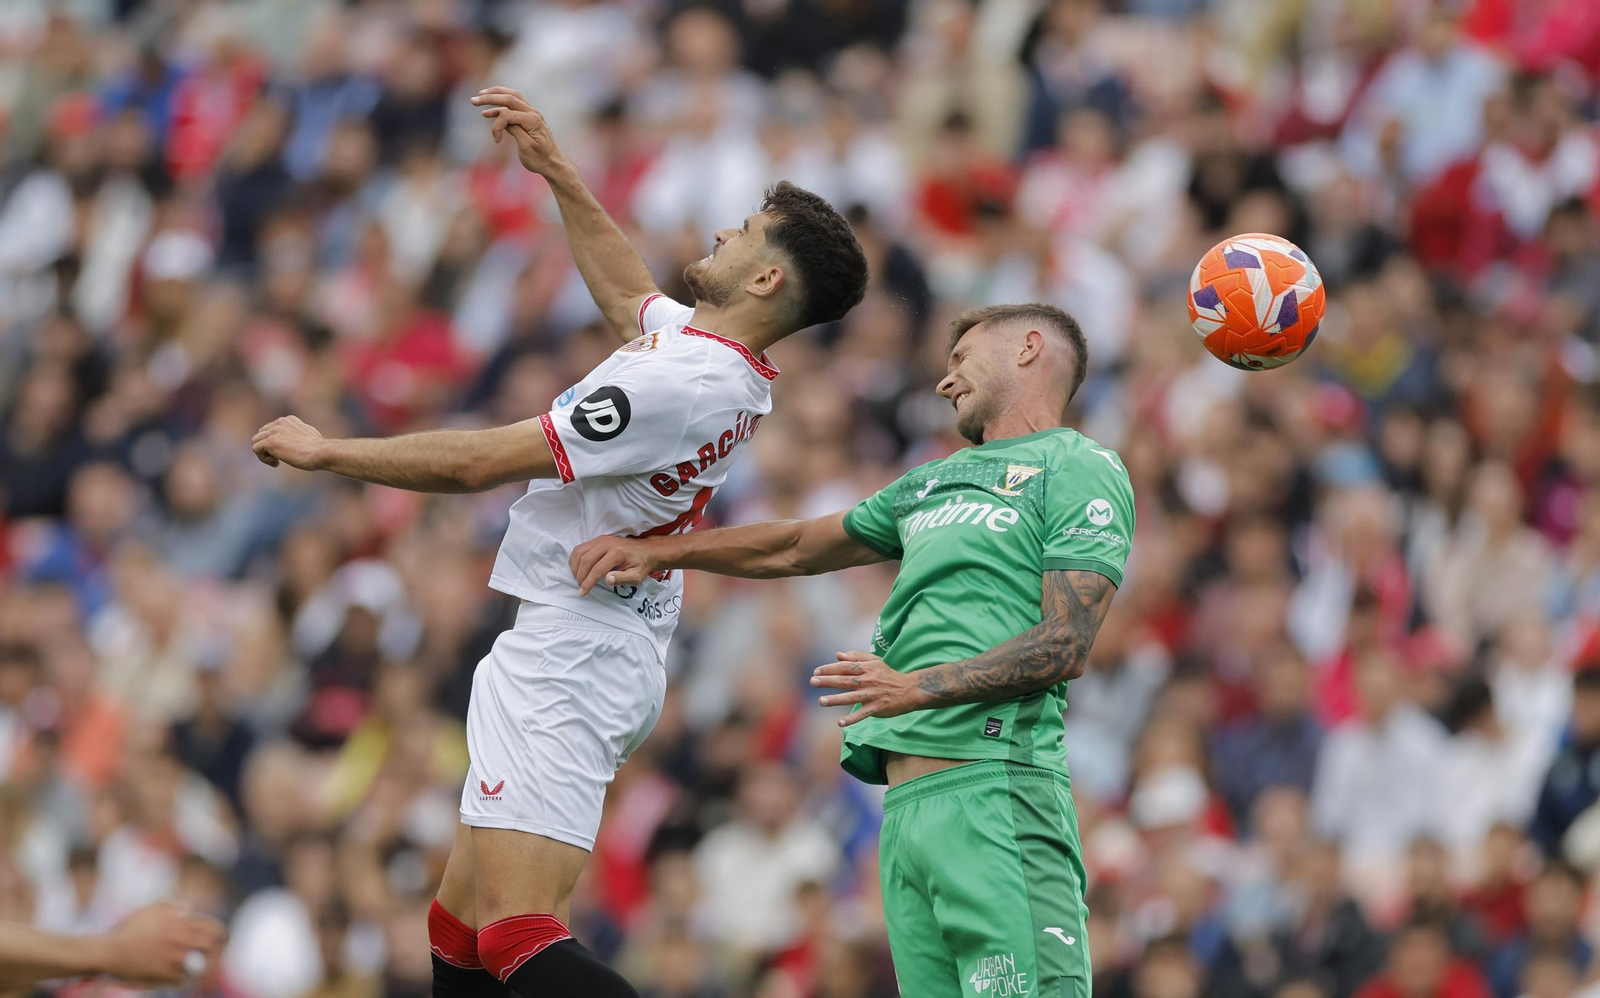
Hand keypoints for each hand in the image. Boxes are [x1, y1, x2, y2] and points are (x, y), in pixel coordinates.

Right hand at [98, 902, 226, 985]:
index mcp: (180, 924)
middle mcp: (180, 940)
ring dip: (203, 967)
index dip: (221, 934)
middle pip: (211, 946)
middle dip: (216, 950)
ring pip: (201, 965)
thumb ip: (175, 908)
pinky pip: (185, 979)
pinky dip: (185, 979)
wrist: (110, 952)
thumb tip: (191, 910)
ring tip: (202, 969)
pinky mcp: (166, 975)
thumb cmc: (129, 930)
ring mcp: (174, 959)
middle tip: (214, 955)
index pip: (214, 928)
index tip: (223, 938)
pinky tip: (182, 978)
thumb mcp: (152, 910)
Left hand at [252, 415, 325, 469]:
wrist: (320, 452)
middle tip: (279, 458)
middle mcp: (280, 422)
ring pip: (256, 441)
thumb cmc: (319, 449)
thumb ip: (299, 434)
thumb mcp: (310, 436)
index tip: (286, 452)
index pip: (271, 428)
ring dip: (264, 453)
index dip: (275, 442)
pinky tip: (276, 463)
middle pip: (261, 434)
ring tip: (276, 461)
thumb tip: (298, 440)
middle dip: (267, 446)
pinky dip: (263, 458)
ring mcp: (274, 431)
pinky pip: (256, 449)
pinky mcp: (270, 442)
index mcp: (289, 420)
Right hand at [470, 87, 568, 175]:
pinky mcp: (530, 117)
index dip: (497, 125)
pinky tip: (492, 107)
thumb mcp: (526, 148)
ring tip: (481, 95)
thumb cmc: (540, 160)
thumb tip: (502, 118)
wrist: (553, 164)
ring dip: (497, 94)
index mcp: (532, 120)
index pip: (507, 114)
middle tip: (473, 100)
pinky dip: (503, 102)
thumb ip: (515, 130)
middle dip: (490, 98)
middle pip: (509, 98)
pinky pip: (516, 104)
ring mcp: (533, 113)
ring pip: (513, 96)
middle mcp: (533, 113)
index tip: (496, 140)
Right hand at [570, 536, 655, 594]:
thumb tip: (607, 579)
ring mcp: (601, 540)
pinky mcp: (597, 540)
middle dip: (580, 575)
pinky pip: (580, 548)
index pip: (597, 568)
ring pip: (579, 552)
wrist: (646, 550)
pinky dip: (576, 559)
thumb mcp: (637, 576)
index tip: (582, 592)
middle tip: (581, 587)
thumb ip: (622, 578)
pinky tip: (578, 569)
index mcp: (617, 553)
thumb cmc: (641, 564)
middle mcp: (607, 544)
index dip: (588, 582)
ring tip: (578, 579)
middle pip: (586, 559)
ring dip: (575, 567)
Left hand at [811, 652, 928, 727]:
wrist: (909, 690)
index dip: (830, 668)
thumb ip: (856, 656)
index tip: (816, 672)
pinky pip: (862, 714)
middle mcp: (868, 681)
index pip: (845, 667)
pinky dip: (852, 719)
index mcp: (867, 668)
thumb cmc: (888, 675)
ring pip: (851, 697)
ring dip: (836, 699)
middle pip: (845, 680)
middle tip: (812, 682)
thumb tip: (838, 655)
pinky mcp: (877, 708)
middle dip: (828, 681)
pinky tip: (840, 723)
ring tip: (821, 701)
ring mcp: (872, 695)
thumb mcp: (875, 661)